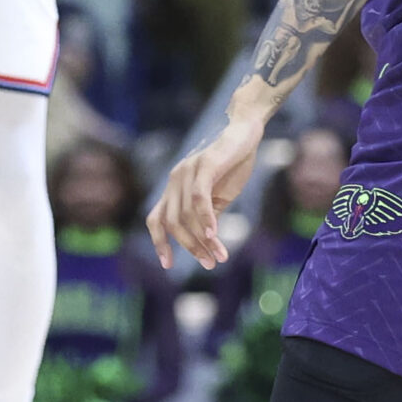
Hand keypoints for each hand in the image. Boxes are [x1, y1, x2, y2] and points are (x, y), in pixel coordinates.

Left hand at [147, 111, 262, 269]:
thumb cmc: (232, 167)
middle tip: (209, 263)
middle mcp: (175, 179)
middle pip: (172, 222)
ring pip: (186, 214)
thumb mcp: (218, 199)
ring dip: (203, 239)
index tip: (167, 265)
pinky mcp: (203, 165)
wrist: (245, 136)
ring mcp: (187, 171)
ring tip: (219, 255)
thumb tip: (203, 243)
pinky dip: (205, 219)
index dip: (159, 242)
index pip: (156, 219)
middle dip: (189, 246)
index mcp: (174, 188)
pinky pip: (198, 198)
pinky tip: (213, 235)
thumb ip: (206, 218)